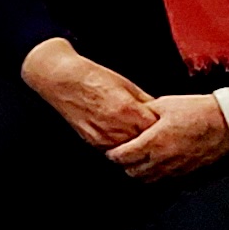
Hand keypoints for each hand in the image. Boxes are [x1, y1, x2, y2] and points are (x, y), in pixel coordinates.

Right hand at [22, 36, 158, 151]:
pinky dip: (121, 146)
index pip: (156, 129)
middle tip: (156, 134)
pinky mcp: (94, 142)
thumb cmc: (94, 78)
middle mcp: (117, 127)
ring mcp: (104, 137)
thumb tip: (162, 112)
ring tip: (139, 136)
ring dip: (136, 145)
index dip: (162, 127)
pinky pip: (115, 150)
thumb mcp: (126, 85)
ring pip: (131, 150)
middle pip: (145, 143)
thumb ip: (145, 101)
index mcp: (128, 110)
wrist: (63, 81)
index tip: (165, 125)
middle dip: (151, 139)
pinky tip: (122, 136)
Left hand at [107, 92, 228, 179]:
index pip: (123, 156)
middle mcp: (164, 160)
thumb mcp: (165, 104)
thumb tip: (129, 115)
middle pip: (132, 172)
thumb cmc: (199, 111)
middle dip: (124, 164)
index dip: (112, 154)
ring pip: (148, 180)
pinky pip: (166, 181)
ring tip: (137, 161)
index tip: (110, 149)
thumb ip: (144, 112)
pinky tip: (157, 165)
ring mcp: (177, 169)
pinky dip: (157, 176)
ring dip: (139, 172)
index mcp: (154, 142)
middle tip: (122, 155)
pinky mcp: (189, 173)